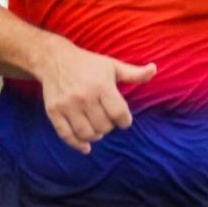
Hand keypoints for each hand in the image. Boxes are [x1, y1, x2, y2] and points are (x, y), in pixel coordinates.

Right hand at [35, 36, 155, 153]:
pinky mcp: (53, 112)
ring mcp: (67, 105)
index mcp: (101, 85)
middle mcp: (84, 96)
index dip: (125, 121)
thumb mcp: (112, 65)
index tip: (123, 118)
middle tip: (107, 119)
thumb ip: (134, 73)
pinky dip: (77, 144)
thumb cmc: (88, 64)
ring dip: (96, 135)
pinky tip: (86, 146)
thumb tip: (154, 69)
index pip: (119, 114)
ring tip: (97, 129)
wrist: (54, 59)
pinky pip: (66, 135)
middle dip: (109, 126)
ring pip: (87, 134)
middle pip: (104, 127)